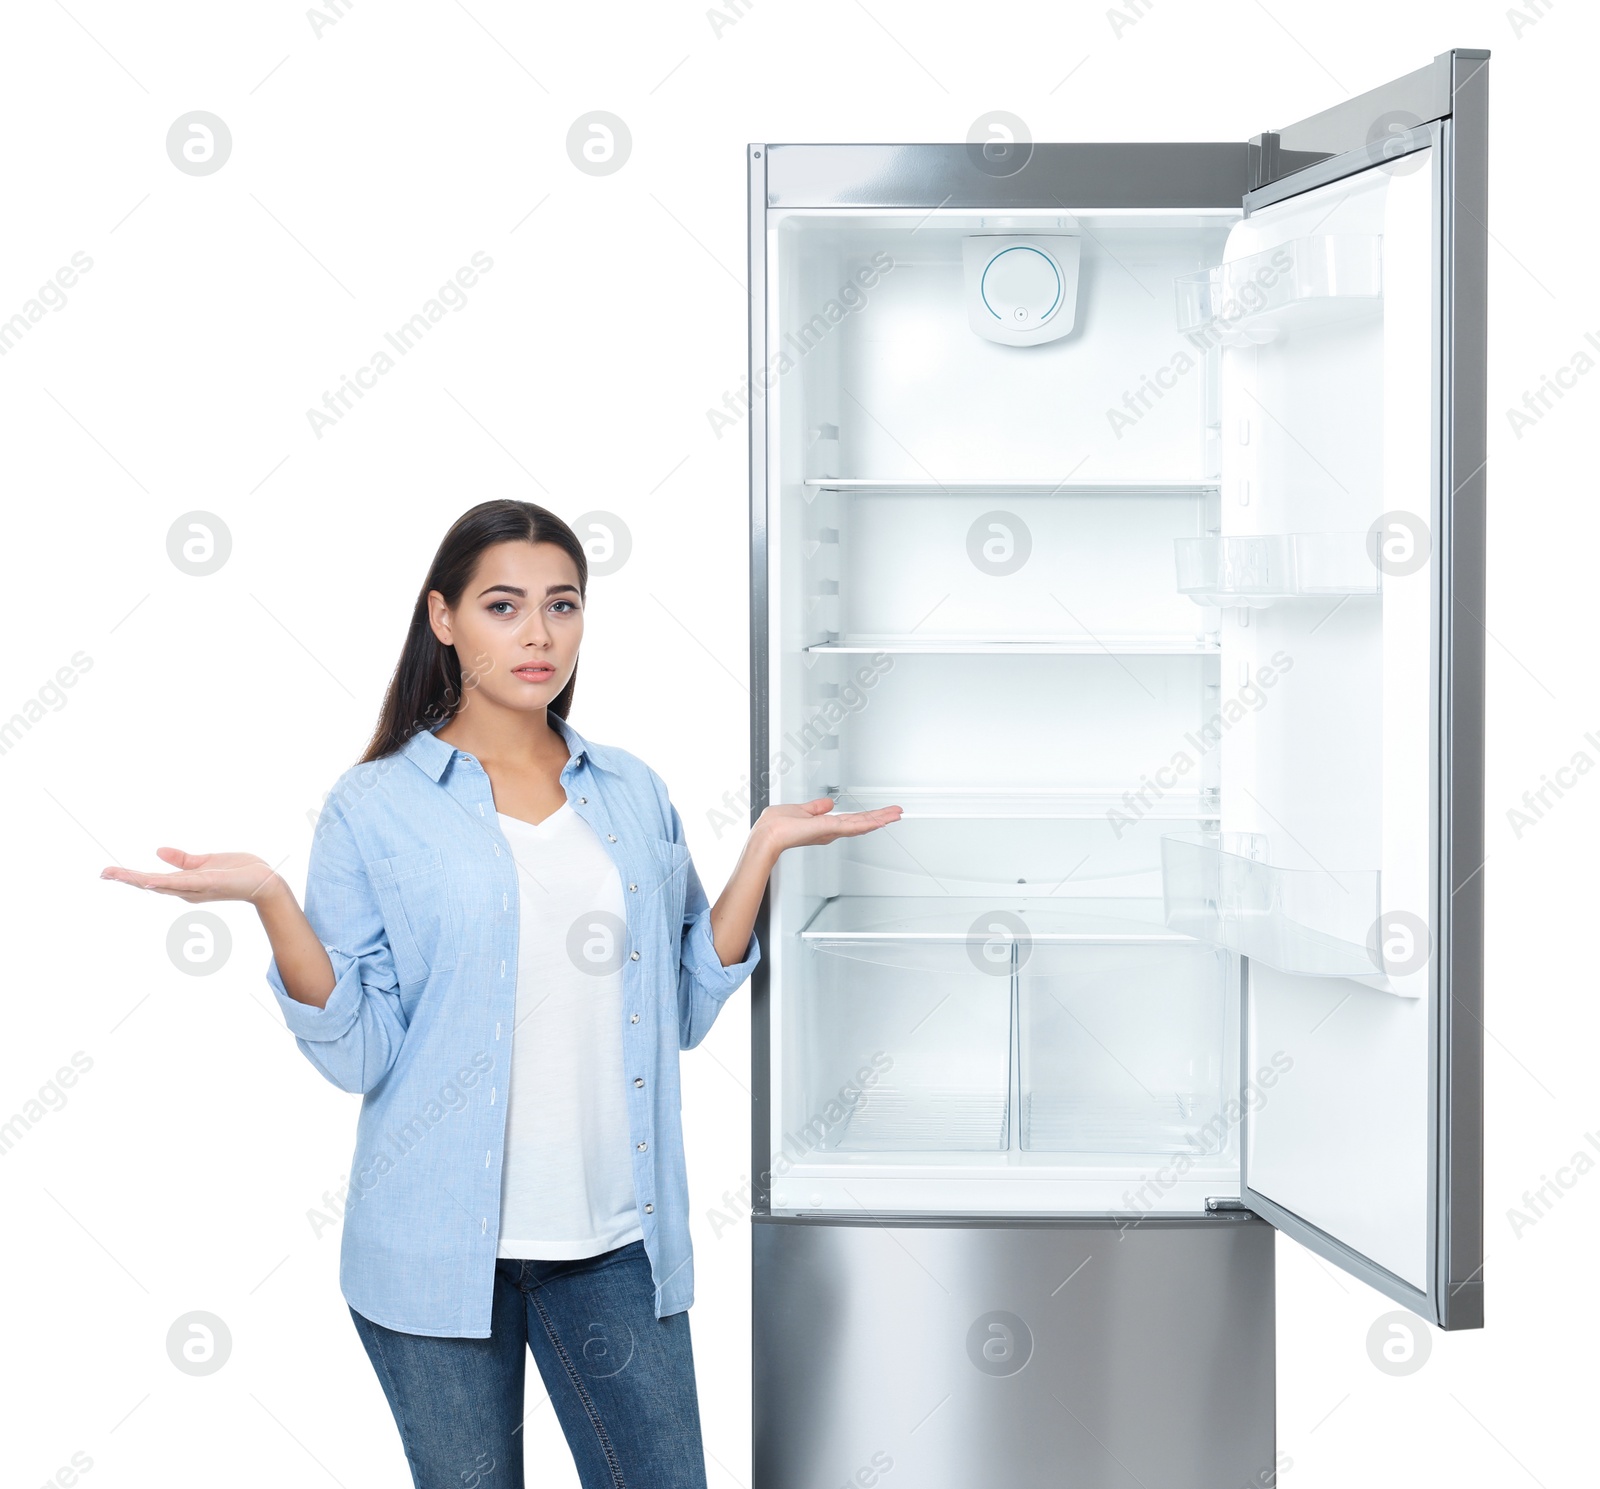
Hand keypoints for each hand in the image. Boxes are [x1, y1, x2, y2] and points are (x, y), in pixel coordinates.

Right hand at [100, 848, 284, 904]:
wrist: (265, 880)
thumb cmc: (239, 872)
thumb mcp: (205, 863)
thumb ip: (183, 860)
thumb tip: (157, 851)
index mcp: (184, 884)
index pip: (151, 879)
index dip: (129, 876)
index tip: (107, 872)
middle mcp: (186, 890)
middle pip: (150, 884)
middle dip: (126, 879)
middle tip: (102, 873)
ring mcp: (196, 888)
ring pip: (162, 884)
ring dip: (138, 880)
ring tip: (116, 875)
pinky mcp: (209, 882)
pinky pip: (184, 883)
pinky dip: (165, 882)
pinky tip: (148, 880)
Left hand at [752, 797, 902, 856]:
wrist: (768, 835)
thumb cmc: (776, 826)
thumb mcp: (800, 810)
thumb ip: (815, 808)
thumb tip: (828, 803)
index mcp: (825, 825)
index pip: (851, 820)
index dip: (868, 817)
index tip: (882, 813)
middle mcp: (830, 830)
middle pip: (861, 823)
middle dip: (880, 817)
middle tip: (897, 813)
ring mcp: (831, 831)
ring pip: (861, 824)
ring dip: (879, 819)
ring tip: (895, 815)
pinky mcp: (828, 830)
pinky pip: (851, 826)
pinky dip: (866, 823)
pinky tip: (878, 821)